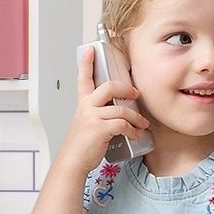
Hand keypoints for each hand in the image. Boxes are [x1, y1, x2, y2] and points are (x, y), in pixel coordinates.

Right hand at [54, 45, 151, 175]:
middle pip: (109, 87)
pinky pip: (123, 124)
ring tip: (141, 124)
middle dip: (126, 89)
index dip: (87, 63)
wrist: (72, 163)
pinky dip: (132, 130)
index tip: (91, 49)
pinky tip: (135, 135)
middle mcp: (86, 108)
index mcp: (83, 104)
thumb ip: (100, 114)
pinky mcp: (99, 129)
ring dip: (136, 118)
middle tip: (134, 95)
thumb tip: (123, 111)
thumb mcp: (87, 124)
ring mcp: (92, 118)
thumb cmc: (81, 146)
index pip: (84, 79)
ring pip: (121, 109)